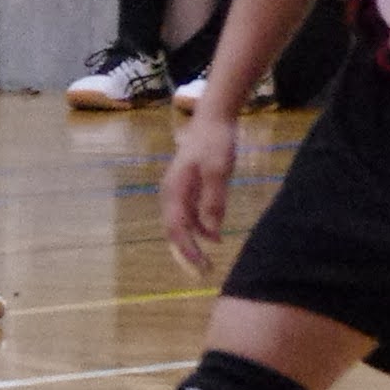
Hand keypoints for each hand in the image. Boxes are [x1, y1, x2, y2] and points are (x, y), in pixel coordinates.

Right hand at [163, 110, 239, 275]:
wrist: (213, 119)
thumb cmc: (215, 142)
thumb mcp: (219, 170)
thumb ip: (214, 199)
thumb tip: (211, 229)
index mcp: (174, 191)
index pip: (176, 229)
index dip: (186, 250)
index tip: (199, 266)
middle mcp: (171, 194)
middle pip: (175, 230)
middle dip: (187, 251)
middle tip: (204, 270)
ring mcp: (179, 190)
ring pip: (182, 223)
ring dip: (195, 241)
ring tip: (211, 257)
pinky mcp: (189, 186)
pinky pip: (190, 213)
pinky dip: (200, 227)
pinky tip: (215, 234)